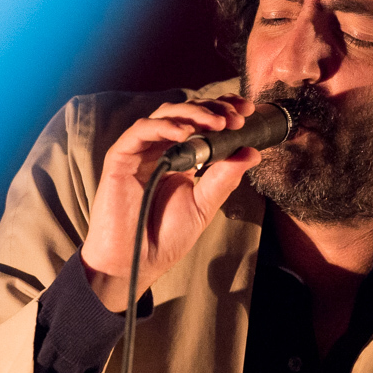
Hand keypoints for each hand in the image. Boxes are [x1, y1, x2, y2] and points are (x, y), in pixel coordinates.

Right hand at [79, 94, 259, 311]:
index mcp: (181, 159)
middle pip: (185, 113)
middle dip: (213, 109)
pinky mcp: (120, 158)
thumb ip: (224, 179)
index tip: (247, 112)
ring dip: (192, 113)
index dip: (222, 111)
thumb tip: (252, 153)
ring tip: (216, 124)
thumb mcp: (204, 206)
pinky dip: (162, 127)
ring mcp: (140, 152)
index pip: (202, 124)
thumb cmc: (165, 238)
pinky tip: (184, 133)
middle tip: (235, 117)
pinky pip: (140, 132)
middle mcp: (160, 150)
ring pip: (164, 116)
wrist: (136, 263)